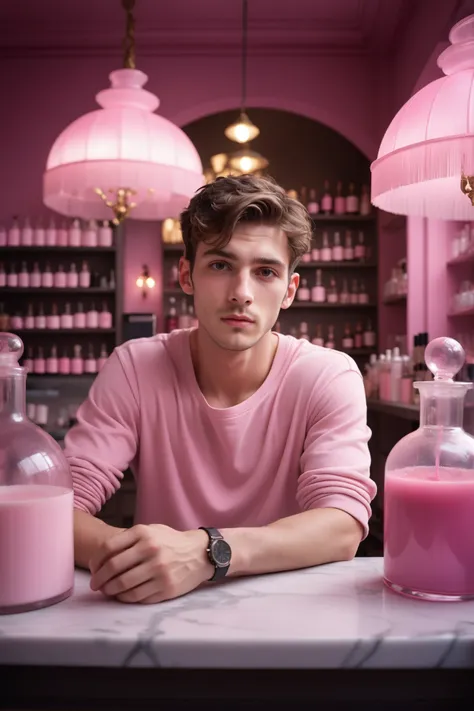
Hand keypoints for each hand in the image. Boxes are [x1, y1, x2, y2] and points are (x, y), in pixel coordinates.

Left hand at [89, 524, 212, 603]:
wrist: (200, 554)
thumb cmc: (170, 542)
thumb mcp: (151, 531)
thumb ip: (128, 540)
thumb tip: (101, 560)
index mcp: (144, 534)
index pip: (108, 548)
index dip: (95, 561)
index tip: (92, 569)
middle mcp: (151, 550)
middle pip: (113, 568)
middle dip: (98, 579)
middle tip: (94, 585)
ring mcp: (158, 571)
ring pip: (123, 585)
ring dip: (110, 590)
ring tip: (107, 590)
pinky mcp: (165, 588)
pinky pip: (137, 597)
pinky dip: (125, 598)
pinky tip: (122, 595)